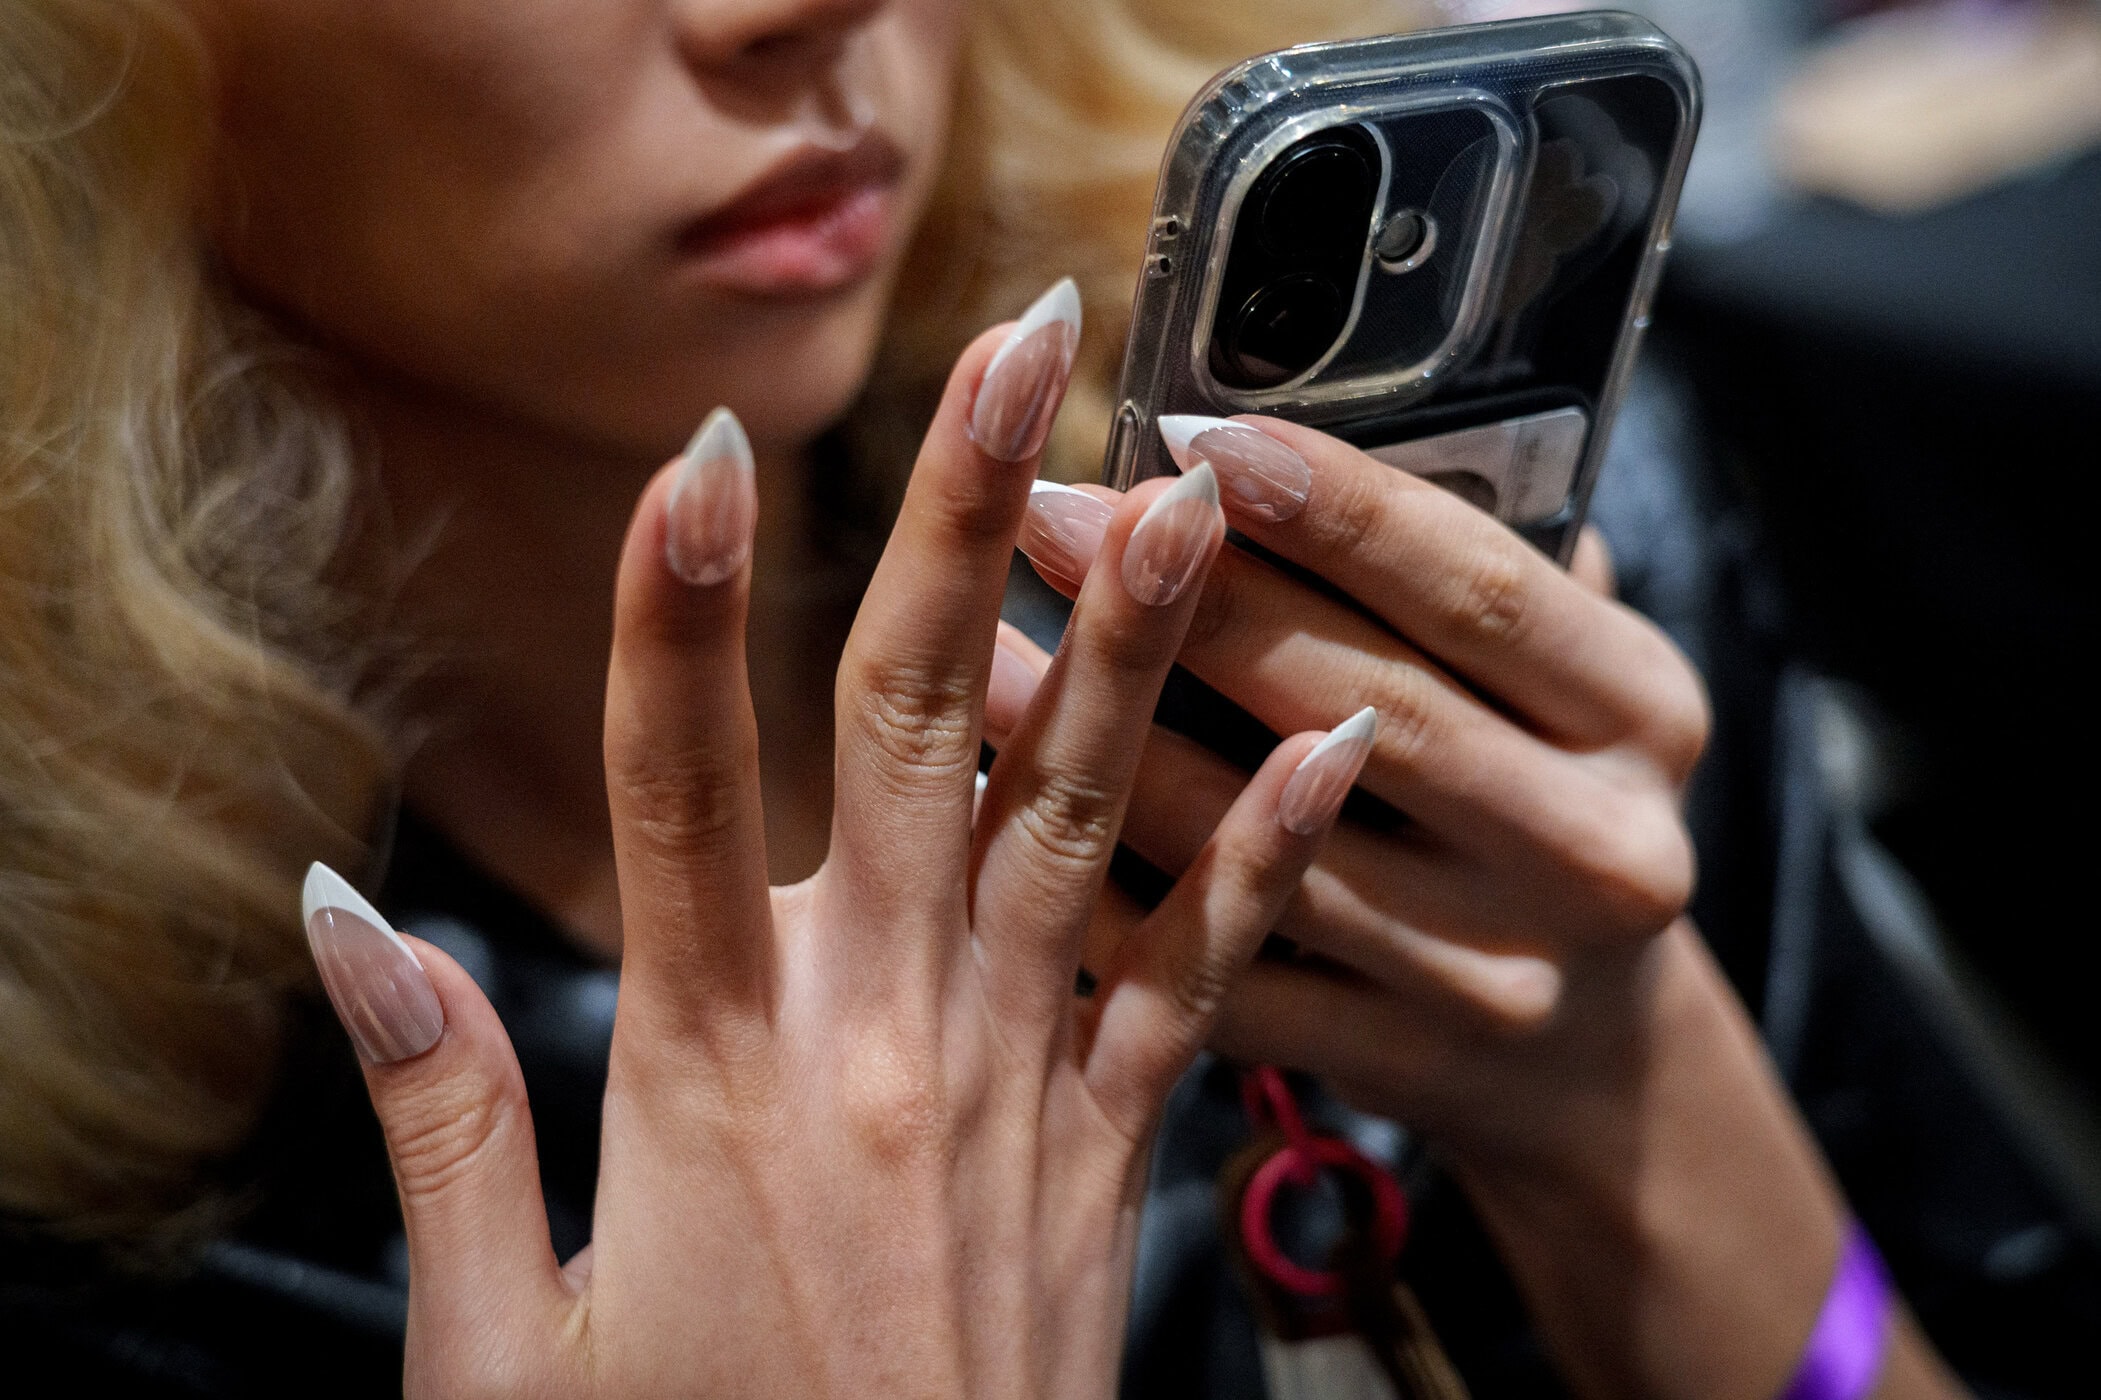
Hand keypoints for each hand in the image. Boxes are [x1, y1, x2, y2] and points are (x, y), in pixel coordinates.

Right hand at [298, 296, 1373, 1397]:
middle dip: (964, 524)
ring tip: (1196, 483)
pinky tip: (1334, 736)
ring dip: (1139, 637)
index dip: (673, 611)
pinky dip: (1269, 851)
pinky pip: (1204, 977)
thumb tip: (350, 921)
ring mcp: (1017, 1088)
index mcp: (710, 1074)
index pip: (674, 789)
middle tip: (1020, 352)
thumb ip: (434, 1119)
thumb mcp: (500, 1354)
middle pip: (917, 733)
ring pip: (1081, 814)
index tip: (699, 451)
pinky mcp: (1110, 1153)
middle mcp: (881, 1042)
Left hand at [1000, 419, 1967, 1399]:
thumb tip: (1277, 435)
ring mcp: (1500, 974)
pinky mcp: (1396, 1063)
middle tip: (1045, 514)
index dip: (1336, 509)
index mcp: (1646, 717)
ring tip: (979, 645)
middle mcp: (1597, 849)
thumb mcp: (1563, 682)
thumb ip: (1464, 571)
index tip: (1197, 433)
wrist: (1591, 1054)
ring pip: (1266, 844)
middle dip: (1188, 602)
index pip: (1479, 588)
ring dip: (1108, 738)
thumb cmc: (1537, 794)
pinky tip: (1003, 802)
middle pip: (1362, 705)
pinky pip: (1220, 969)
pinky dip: (1107, 883)